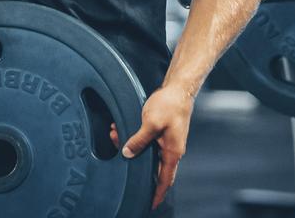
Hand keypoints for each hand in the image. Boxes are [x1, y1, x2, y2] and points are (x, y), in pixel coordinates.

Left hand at [121, 85, 194, 208]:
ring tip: (115, 135)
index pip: (165, 180)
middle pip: (152, 168)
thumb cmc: (170, 105)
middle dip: (134, 164)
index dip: (158, 194)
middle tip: (118, 156)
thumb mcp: (151, 123)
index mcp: (172, 152)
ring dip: (131, 147)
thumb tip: (127, 153)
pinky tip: (122, 129)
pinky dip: (134, 138)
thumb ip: (139, 140)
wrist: (179, 89)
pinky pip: (147, 142)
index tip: (151, 205)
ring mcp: (167, 142)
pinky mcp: (162, 133)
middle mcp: (171, 150)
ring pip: (146, 153)